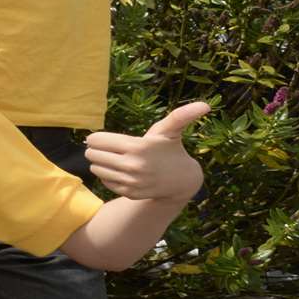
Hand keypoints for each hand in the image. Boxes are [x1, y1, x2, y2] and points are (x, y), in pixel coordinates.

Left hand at [84, 101, 209, 201]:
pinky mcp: (129, 193)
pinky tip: (121, 172)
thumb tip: (206, 105)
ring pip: (95, 169)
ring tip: (115, 159)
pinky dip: (108, 176)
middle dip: (96, 150)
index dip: (96, 138)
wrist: (182, 182)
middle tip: (110, 149)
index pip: (96, 140)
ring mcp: (130, 182)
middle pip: (92, 155)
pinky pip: (104, 182)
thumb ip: (181, 115)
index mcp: (137, 147)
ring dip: (100, 163)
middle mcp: (132, 166)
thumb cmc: (171, 150)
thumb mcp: (171, 131)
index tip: (104, 138)